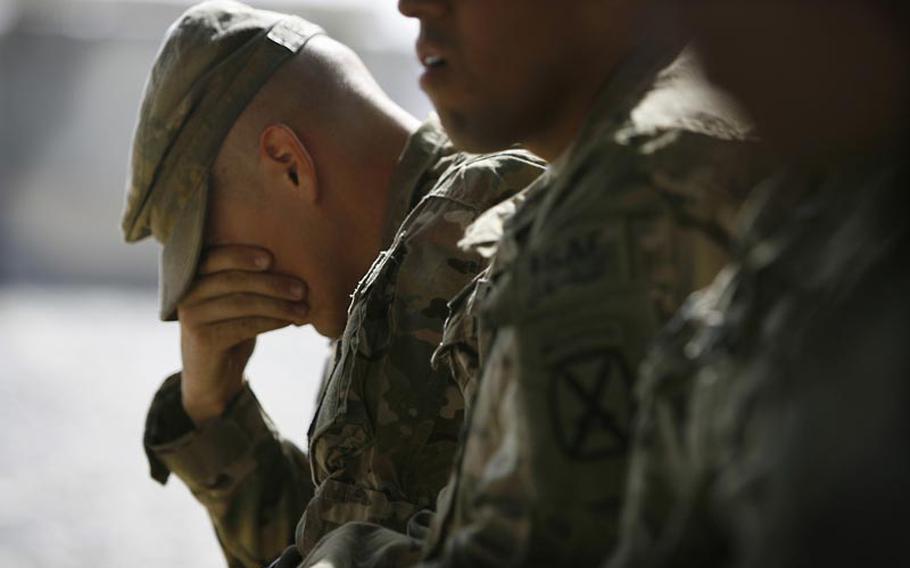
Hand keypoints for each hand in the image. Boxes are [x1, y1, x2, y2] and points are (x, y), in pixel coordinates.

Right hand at [177, 245, 308, 425]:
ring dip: (277, 304)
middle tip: (301, 288)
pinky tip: (289, 322)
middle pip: (233, 280)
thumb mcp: (238, 301)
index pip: (216, 257)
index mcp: (193, 277)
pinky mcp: (202, 338)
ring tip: (303, 308)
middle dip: (271, 283)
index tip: (271, 258)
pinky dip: (271, 322)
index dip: (242, 255)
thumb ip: (250, 281)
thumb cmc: (232, 330)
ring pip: (241, 303)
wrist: (214, 377)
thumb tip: (293, 262)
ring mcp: (192, 316)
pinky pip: (243, 325)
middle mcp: (187, 293)